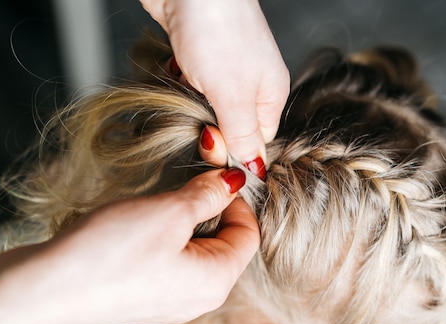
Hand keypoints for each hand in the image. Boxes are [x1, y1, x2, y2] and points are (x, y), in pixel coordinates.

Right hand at [0, 168, 258, 323]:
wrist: (44, 292)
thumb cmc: (110, 255)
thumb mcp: (170, 212)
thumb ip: (208, 195)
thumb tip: (232, 180)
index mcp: (216, 282)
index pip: (249, 235)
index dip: (237, 199)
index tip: (215, 174)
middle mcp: (198, 298)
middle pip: (224, 243)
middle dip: (211, 208)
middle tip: (188, 181)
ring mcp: (169, 301)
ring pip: (194, 250)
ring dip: (184, 220)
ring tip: (159, 203)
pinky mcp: (141, 297)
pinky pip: (168, 261)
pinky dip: (163, 237)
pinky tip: (138, 226)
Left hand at [140, 0, 289, 173]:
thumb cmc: (219, 32)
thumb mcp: (235, 97)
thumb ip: (243, 136)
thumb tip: (255, 170)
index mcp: (270, 93)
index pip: (256, 141)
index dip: (233, 150)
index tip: (211, 147)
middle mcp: (251, 81)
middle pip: (230, 125)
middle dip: (209, 127)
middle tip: (196, 118)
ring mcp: (224, 66)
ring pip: (207, 106)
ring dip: (190, 105)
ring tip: (186, 89)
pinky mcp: (198, 53)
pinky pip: (189, 84)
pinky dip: (179, 83)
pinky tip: (175, 71)